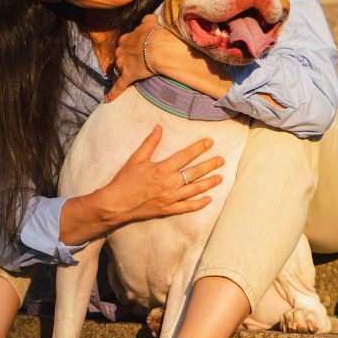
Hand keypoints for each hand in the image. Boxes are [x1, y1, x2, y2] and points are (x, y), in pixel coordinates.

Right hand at [95, 125, 223, 224]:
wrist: (115, 204)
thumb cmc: (124, 180)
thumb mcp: (136, 158)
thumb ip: (150, 143)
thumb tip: (159, 128)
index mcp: (162, 169)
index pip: (185, 156)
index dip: (199, 148)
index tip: (210, 142)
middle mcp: (169, 183)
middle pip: (194, 172)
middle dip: (209, 165)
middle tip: (222, 160)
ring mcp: (170, 198)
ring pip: (195, 190)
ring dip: (209, 183)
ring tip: (220, 177)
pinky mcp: (168, 209)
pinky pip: (187, 207)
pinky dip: (198, 204)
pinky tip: (208, 200)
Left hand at [106, 15, 169, 101]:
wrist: (158, 47)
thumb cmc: (155, 34)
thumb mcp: (151, 22)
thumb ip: (147, 19)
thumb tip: (148, 18)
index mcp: (126, 38)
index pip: (124, 42)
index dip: (130, 46)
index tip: (135, 48)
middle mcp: (121, 50)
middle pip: (120, 56)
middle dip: (125, 58)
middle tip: (134, 61)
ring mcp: (123, 64)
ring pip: (119, 69)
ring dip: (121, 72)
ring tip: (127, 75)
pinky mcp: (127, 77)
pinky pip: (118, 86)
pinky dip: (113, 93)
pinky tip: (107, 99)